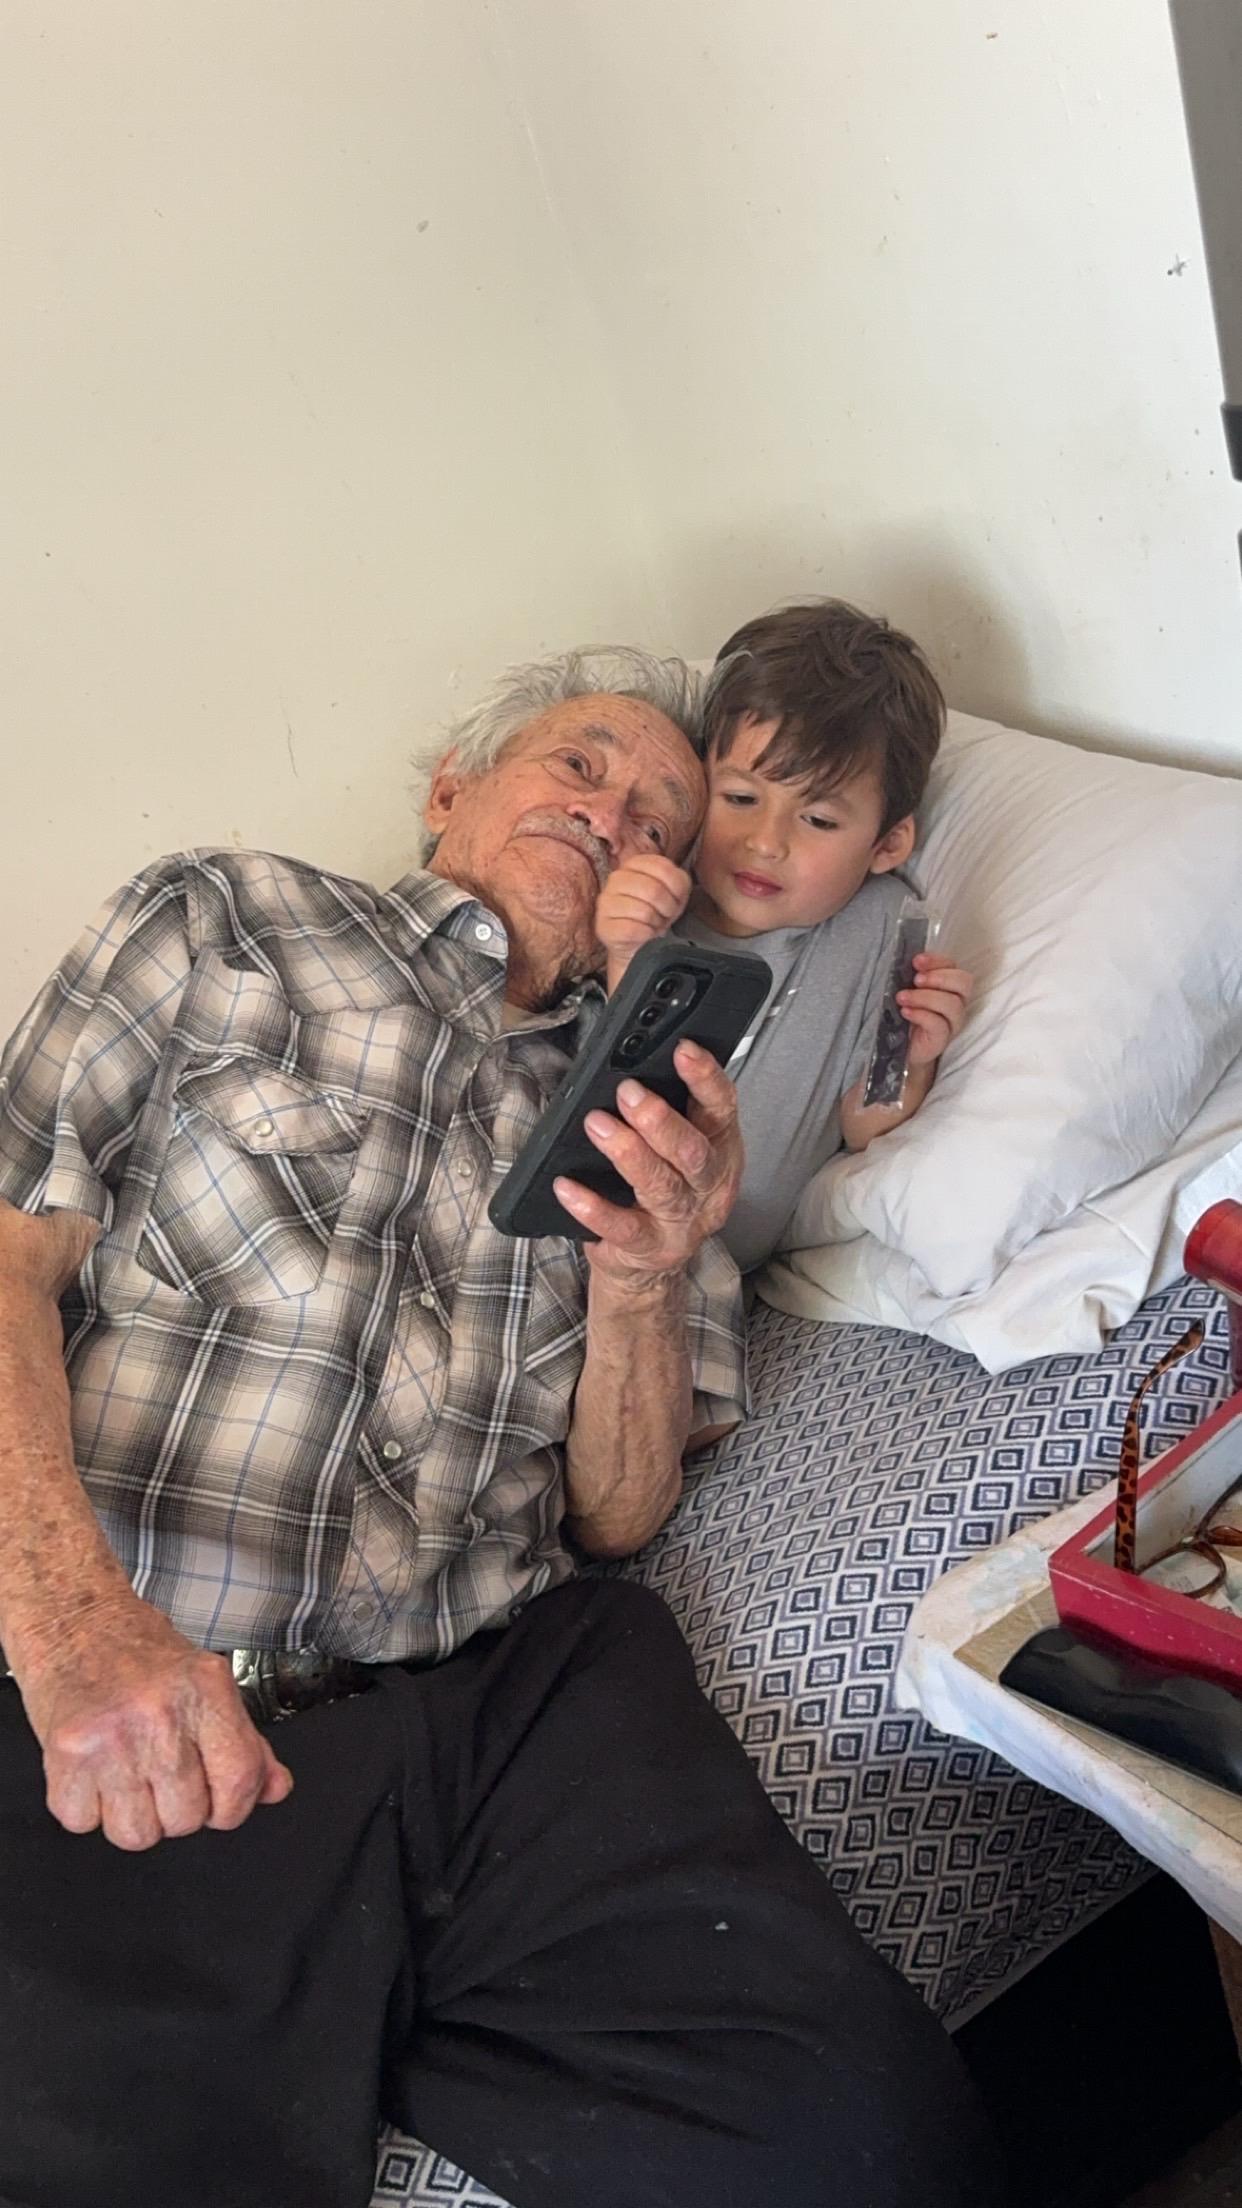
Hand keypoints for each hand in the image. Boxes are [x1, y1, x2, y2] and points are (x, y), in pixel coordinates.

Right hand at [16, 1593, 292, 1850]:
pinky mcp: (66, 1754)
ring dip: (134, 1817)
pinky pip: (83, 1823)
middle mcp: (160, 1713)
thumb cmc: (137, 1650)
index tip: (221, 1805)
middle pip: (186, 1818)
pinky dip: (87, 1809)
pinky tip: (95, 1772)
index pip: (240, 1779)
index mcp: (205, 1689)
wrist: (73, 1620)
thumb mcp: (205, 1682)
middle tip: (163, 1775)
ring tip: (128, 1775)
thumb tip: (275, 1789)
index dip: (233, 1808)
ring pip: (136, 1834)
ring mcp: (111, 1737)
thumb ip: (245, 1741)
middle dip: (177, 1810)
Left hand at [555, 1040, 740, 1287]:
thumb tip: (632, 1067)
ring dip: (628, 1153)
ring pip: (661, 1187)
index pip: (722, 1108)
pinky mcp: (648, 1248)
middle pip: (693, 1152)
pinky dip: (591, 1206)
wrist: (652, 1269)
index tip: (682, 1049)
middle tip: (628, 1092)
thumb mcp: (676, 1149)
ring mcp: (680, 1222)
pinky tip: (567, 1186)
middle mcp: (707, 1186)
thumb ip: (669, 1112)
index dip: (706, 1077)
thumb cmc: (662, 1191)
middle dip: (660, 1119)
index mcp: (720, 1149)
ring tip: (597, 1125)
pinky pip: (621, 1227)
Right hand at [595, 855, 691, 986]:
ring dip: (657, 923)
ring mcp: (606, 901)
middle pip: (654, 890)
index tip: (675, 900)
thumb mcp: (674, 892)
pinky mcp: (603, 926)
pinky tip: (644, 934)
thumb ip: (679, 881)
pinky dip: (646, 935)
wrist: (639, 943)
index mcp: (634, 864)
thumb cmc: (657, 913)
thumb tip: (677, 888)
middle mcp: (616, 878)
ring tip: (653, 925)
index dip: (677, 890)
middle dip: (667, 909)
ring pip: (644, 912)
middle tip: (665, 916)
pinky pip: (633, 930)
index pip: (664, 868)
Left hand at [897, 951, 973, 1070]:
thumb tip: (900, 963)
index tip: (917, 961)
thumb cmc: (906, 1015)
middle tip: (916, 980)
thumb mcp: (908, 991)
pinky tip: (906, 1012)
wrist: (901, 1048)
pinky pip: (939, 1025)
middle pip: (964, 982)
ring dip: (925, 997)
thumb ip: (909, 977)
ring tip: (902, 997)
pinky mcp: (942, 1039)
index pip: (953, 966)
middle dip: (939, 977)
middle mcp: (956, 1002)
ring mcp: (952, 1022)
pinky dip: (921, 1015)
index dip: (937, 961)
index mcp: (948, 986)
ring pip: (952, 1004)